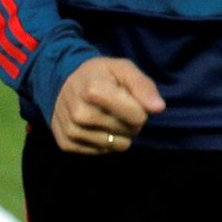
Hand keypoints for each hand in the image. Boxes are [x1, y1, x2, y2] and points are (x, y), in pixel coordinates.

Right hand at [49, 57, 165, 154]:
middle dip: (130, 121)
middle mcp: (79, 113)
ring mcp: (71, 130)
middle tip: (117, 107)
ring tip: (105, 116)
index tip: (128, 97)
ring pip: (117, 145)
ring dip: (118, 133)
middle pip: (129, 131)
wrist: (62, 83)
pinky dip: (103, 142)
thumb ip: (143, 85)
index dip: (139, 107)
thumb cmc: (99, 75)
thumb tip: (159, 108)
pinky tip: (94, 126)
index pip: (137, 116)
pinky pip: (101, 153)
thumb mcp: (122, 69)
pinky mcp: (65, 144)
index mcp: (93, 90)